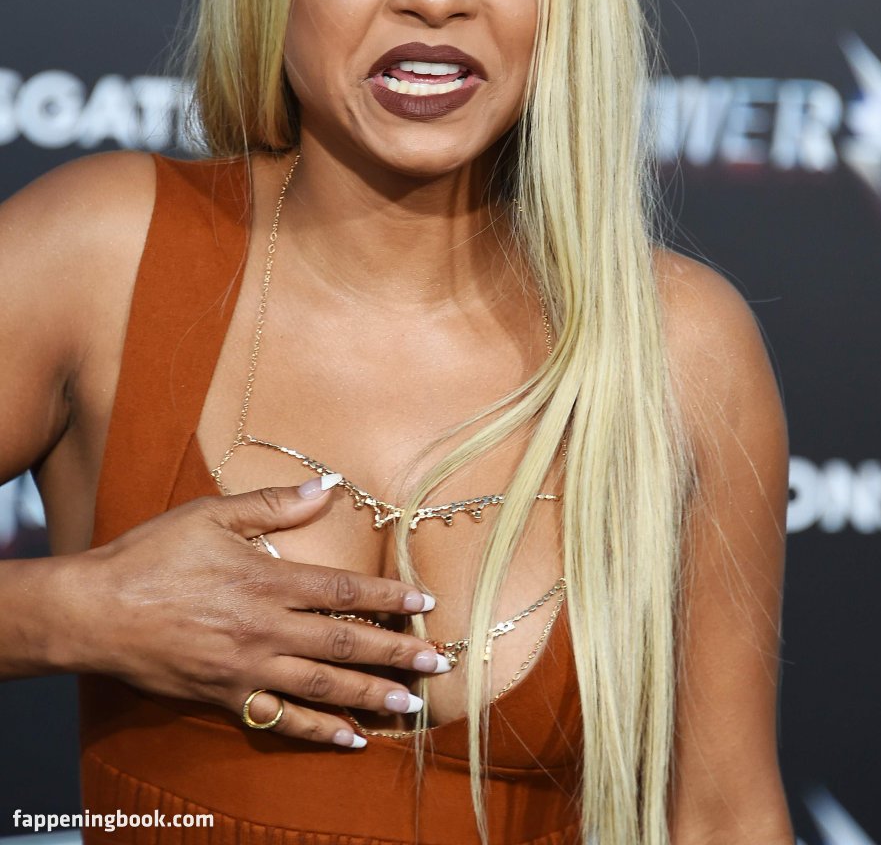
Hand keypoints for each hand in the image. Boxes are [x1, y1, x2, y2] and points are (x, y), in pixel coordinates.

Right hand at [69, 479, 445, 747]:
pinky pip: (281, 719)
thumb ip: (274, 505)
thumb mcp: (212, 515)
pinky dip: (318, 732)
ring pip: (323, 687)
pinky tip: (350, 739)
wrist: (96, 611)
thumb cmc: (152, 556)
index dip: (390, 598)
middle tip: (438, 663)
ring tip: (410, 706)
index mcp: (268, 581)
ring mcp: (248, 669)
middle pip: (345, 644)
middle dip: (396, 654)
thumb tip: (326, 487)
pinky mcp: (226, 697)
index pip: (345, 592)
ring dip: (370, 697)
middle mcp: (266, 629)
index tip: (426, 604)